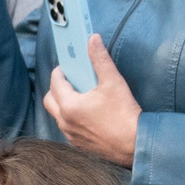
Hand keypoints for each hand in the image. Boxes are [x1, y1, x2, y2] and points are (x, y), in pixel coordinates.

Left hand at [42, 36, 140, 167]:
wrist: (135, 145)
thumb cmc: (125, 114)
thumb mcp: (113, 82)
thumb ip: (100, 59)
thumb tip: (92, 39)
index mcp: (69, 105)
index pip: (55, 82)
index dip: (61, 70)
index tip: (68, 65)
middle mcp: (65, 121)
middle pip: (49, 99)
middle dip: (57, 87)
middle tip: (72, 79)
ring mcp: (70, 135)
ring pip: (57, 115)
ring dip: (63, 102)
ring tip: (80, 94)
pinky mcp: (77, 144)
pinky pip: (66, 127)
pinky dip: (70, 117)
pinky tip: (86, 112)